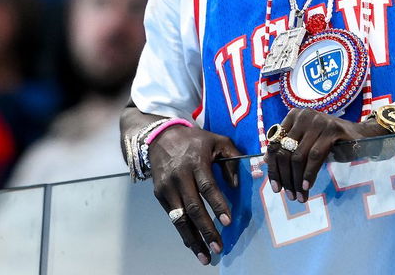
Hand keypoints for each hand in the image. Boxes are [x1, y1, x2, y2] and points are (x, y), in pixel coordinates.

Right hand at [147, 125, 242, 265]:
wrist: (158, 137)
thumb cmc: (193, 141)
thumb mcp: (217, 140)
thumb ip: (232, 157)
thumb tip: (236, 185)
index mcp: (196, 161)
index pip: (208, 186)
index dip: (218, 205)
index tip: (228, 222)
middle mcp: (180, 176)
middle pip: (193, 207)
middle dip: (206, 230)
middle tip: (218, 248)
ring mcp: (167, 187)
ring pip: (180, 218)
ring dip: (193, 239)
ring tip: (205, 258)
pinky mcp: (160, 194)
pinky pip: (173, 217)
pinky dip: (183, 233)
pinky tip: (193, 245)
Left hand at [264, 109, 381, 201]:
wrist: (361, 135)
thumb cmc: (330, 141)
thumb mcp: (306, 143)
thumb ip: (288, 148)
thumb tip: (266, 160)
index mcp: (293, 116)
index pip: (275, 145)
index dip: (273, 168)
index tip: (276, 188)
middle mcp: (303, 116)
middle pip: (285, 152)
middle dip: (285, 177)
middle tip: (290, 196)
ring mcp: (317, 121)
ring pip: (298, 156)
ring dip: (297, 180)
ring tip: (299, 196)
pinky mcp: (332, 129)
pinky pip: (315, 156)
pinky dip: (309, 174)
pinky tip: (308, 186)